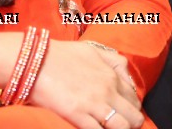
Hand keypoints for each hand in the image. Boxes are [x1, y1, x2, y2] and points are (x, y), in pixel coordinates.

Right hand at [26, 40, 143, 128]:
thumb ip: (114, 61)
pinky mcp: (78, 116)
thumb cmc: (62, 55)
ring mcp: (95, 105)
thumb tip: (127, 76)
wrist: (37, 62)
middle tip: (123, 125)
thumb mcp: (94, 49)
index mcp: (112, 75)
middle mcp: (108, 91)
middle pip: (133, 115)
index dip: (132, 108)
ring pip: (122, 127)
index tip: (125, 112)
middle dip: (132, 123)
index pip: (134, 98)